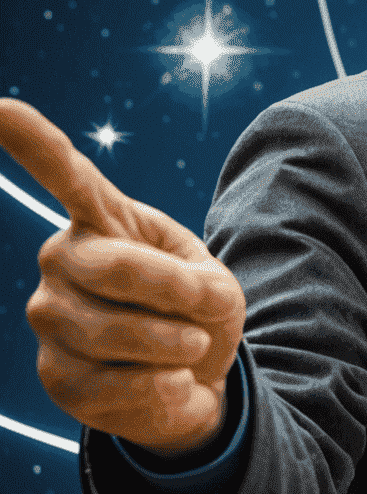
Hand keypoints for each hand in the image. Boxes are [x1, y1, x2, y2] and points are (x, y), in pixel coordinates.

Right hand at [0, 99, 244, 456]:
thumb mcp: (216, 288)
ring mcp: (50, 318)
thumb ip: (191, 285)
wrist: (193, 379)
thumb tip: (157, 300)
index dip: (32, 141)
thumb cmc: (199, 316)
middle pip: (115, 270)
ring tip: (185, 347)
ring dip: (177, 345)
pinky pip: (118, 384)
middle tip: (200, 317)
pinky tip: (166, 381)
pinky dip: (164, 387)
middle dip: (176, 298)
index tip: (0, 106)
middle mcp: (61, 261)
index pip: (68, 176)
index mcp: (103, 222)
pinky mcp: (55, 376)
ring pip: (117, 332)